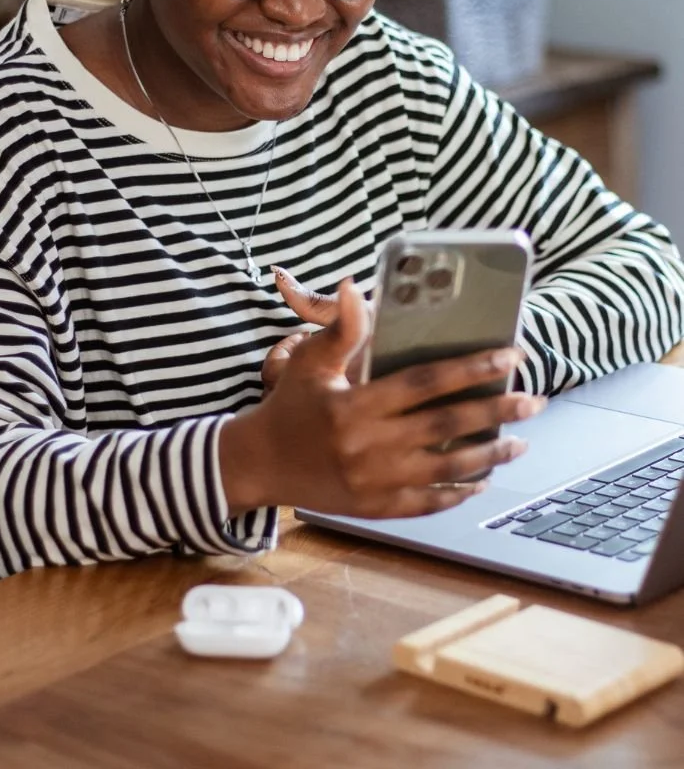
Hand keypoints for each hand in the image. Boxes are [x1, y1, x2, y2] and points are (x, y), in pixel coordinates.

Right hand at [221, 278, 544, 520]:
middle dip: (496, 410)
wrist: (260, 464)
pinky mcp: (377, 507)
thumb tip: (352, 285)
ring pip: (447, 467)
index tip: (509, 356)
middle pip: (447, 424)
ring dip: (489, 454)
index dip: (471, 367)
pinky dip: (459, 492)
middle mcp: (370, 444)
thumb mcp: (309, 362)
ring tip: (520, 442)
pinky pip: (429, 501)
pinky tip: (482, 479)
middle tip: (533, 400)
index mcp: (356, 405)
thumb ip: (340, 329)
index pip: (425, 382)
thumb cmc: (289, 406)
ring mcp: (376, 481)